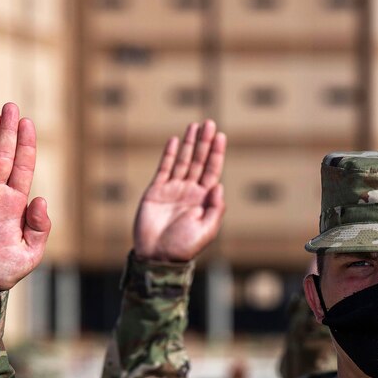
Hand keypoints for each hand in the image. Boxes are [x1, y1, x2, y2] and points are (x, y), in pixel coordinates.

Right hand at [0, 103, 50, 292]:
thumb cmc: (3, 271)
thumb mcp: (29, 253)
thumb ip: (39, 228)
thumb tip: (40, 199)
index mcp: (15, 205)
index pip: (22, 168)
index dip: (25, 145)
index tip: (28, 123)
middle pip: (2, 156)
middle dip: (7, 132)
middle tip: (11, 106)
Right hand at [133, 119, 225, 261]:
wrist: (157, 256)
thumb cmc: (184, 247)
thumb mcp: (206, 230)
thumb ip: (215, 209)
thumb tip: (218, 185)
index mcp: (204, 200)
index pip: (212, 171)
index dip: (216, 153)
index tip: (221, 135)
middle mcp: (190, 191)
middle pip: (199, 161)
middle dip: (204, 142)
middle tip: (209, 122)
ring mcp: (173, 190)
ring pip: (183, 161)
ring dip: (189, 143)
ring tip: (194, 125)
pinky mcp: (156, 191)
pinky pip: (164, 169)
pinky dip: (169, 155)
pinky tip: (175, 141)